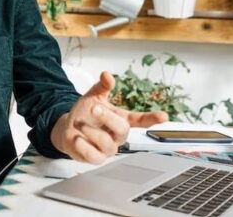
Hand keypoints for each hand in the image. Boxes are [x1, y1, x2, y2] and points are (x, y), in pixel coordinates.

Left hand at [51, 71, 167, 163]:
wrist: (68, 128)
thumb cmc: (85, 113)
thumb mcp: (93, 96)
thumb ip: (102, 86)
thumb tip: (106, 74)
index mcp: (121, 119)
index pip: (140, 120)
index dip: (151, 118)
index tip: (164, 116)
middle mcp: (117, 135)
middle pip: (123, 130)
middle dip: (108, 118)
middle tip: (94, 108)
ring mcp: (108, 148)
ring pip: (107, 144)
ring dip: (92, 131)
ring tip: (79, 123)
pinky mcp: (96, 158)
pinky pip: (94, 156)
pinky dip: (84, 147)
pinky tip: (78, 139)